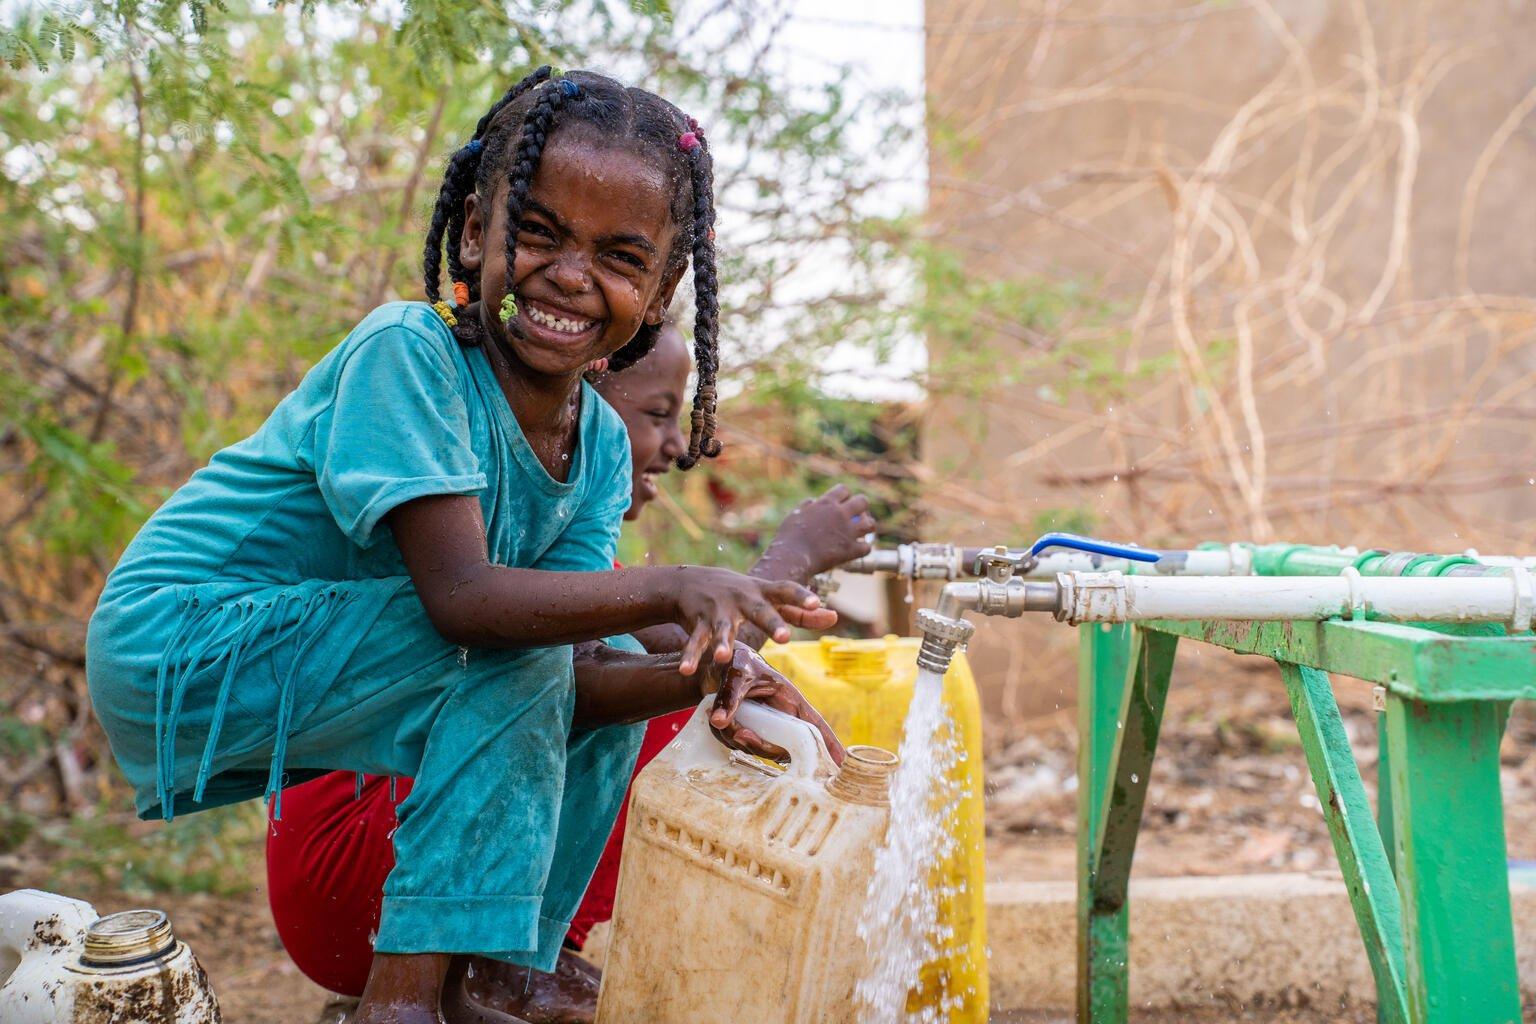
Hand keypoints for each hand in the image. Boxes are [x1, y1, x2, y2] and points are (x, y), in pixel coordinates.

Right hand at [672, 567, 837, 675]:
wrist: (689, 581)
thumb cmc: (740, 594)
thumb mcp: (769, 598)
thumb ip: (801, 612)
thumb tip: (834, 617)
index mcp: (763, 593)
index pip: (786, 591)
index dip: (802, 597)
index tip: (817, 604)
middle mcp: (742, 599)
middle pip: (759, 610)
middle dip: (771, 622)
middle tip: (784, 637)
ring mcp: (719, 610)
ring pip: (722, 628)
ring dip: (723, 642)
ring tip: (724, 657)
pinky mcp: (698, 622)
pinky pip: (695, 641)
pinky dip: (691, 656)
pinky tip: (687, 672)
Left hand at [705, 645, 845, 765]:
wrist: (715, 663)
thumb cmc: (736, 661)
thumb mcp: (737, 673)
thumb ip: (730, 697)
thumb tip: (719, 721)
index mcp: (790, 700)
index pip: (815, 724)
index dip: (829, 744)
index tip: (841, 762)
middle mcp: (782, 717)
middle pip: (783, 748)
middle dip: (760, 745)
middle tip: (740, 733)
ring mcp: (765, 727)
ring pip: (757, 749)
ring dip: (735, 737)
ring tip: (719, 713)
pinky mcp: (748, 732)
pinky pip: (738, 746)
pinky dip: (724, 736)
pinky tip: (715, 718)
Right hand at [756, 484, 875, 581]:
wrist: (792, 558)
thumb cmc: (789, 538)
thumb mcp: (794, 515)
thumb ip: (806, 506)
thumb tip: (813, 501)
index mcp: (826, 503)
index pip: (844, 490)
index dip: (845, 496)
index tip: (842, 503)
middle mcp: (840, 514)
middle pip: (863, 502)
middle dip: (862, 508)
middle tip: (858, 516)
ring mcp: (847, 532)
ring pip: (870, 524)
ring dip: (868, 527)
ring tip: (862, 533)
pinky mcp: (850, 550)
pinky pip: (867, 547)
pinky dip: (863, 548)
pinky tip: (857, 550)